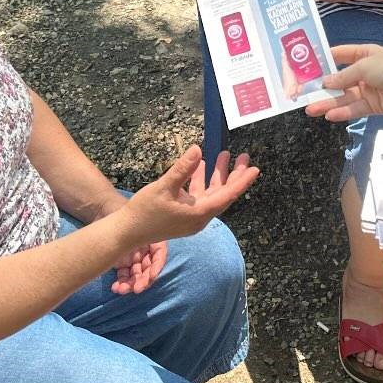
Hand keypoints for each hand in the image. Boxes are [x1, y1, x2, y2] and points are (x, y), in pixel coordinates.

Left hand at [84, 192, 164, 294]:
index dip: (156, 268)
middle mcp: (146, 250)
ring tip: (120, 290)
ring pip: (137, 276)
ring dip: (131, 285)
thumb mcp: (133, 219)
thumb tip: (142, 249)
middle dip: (143, 280)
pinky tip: (115, 287)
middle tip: (136, 289)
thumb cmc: (121, 213)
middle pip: (148, 269)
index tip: (150, 277)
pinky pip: (125, 277)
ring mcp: (135, 258)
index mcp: (154, 238)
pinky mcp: (123, 264)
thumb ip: (138, 232)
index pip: (159, 256)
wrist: (102, 211)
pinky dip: (122, 283)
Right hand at [121, 147, 258, 247]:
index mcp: (199, 214)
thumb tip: (198, 150)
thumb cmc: (144, 212)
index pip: (228, 195)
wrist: (127, 232)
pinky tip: (200, 164)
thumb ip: (182, 169)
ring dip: (217, 175)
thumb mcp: (163, 187)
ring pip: (211, 193)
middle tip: (244, 157)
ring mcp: (192, 217)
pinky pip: (199, 195)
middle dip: (234, 175)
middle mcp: (200, 217)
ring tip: (224, 155)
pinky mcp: (184, 215)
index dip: (242, 181)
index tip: (255, 169)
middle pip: (224, 194)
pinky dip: (201, 180)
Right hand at [304, 43, 382, 122]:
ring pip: (343, 97)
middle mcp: (362, 72)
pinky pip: (354, 109)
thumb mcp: (365, 66)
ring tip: (310, 109)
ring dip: (327, 103)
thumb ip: (344, 76)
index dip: (322, 60)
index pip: (338, 56)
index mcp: (362, 55)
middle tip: (302, 94)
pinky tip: (329, 115)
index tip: (303, 66)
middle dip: (321, 87)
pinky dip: (342, 112)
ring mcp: (367, 90)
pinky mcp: (372, 106)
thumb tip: (325, 82)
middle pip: (338, 80)